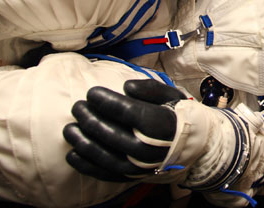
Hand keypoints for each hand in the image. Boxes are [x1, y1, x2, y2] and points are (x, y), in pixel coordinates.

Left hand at [63, 79, 183, 181]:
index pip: (124, 111)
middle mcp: (147, 147)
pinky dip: (85, 165)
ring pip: (102, 155)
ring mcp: (138, 165)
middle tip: (77, 107)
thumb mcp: (171, 95)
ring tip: (69, 128)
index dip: (104, 100)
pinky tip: (72, 153)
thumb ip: (148, 88)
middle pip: (109, 132)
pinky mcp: (131, 177)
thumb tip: (126, 86)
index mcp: (158, 123)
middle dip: (88, 118)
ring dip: (81, 141)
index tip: (92, 92)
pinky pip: (104, 173)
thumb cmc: (179, 117)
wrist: (194, 147)